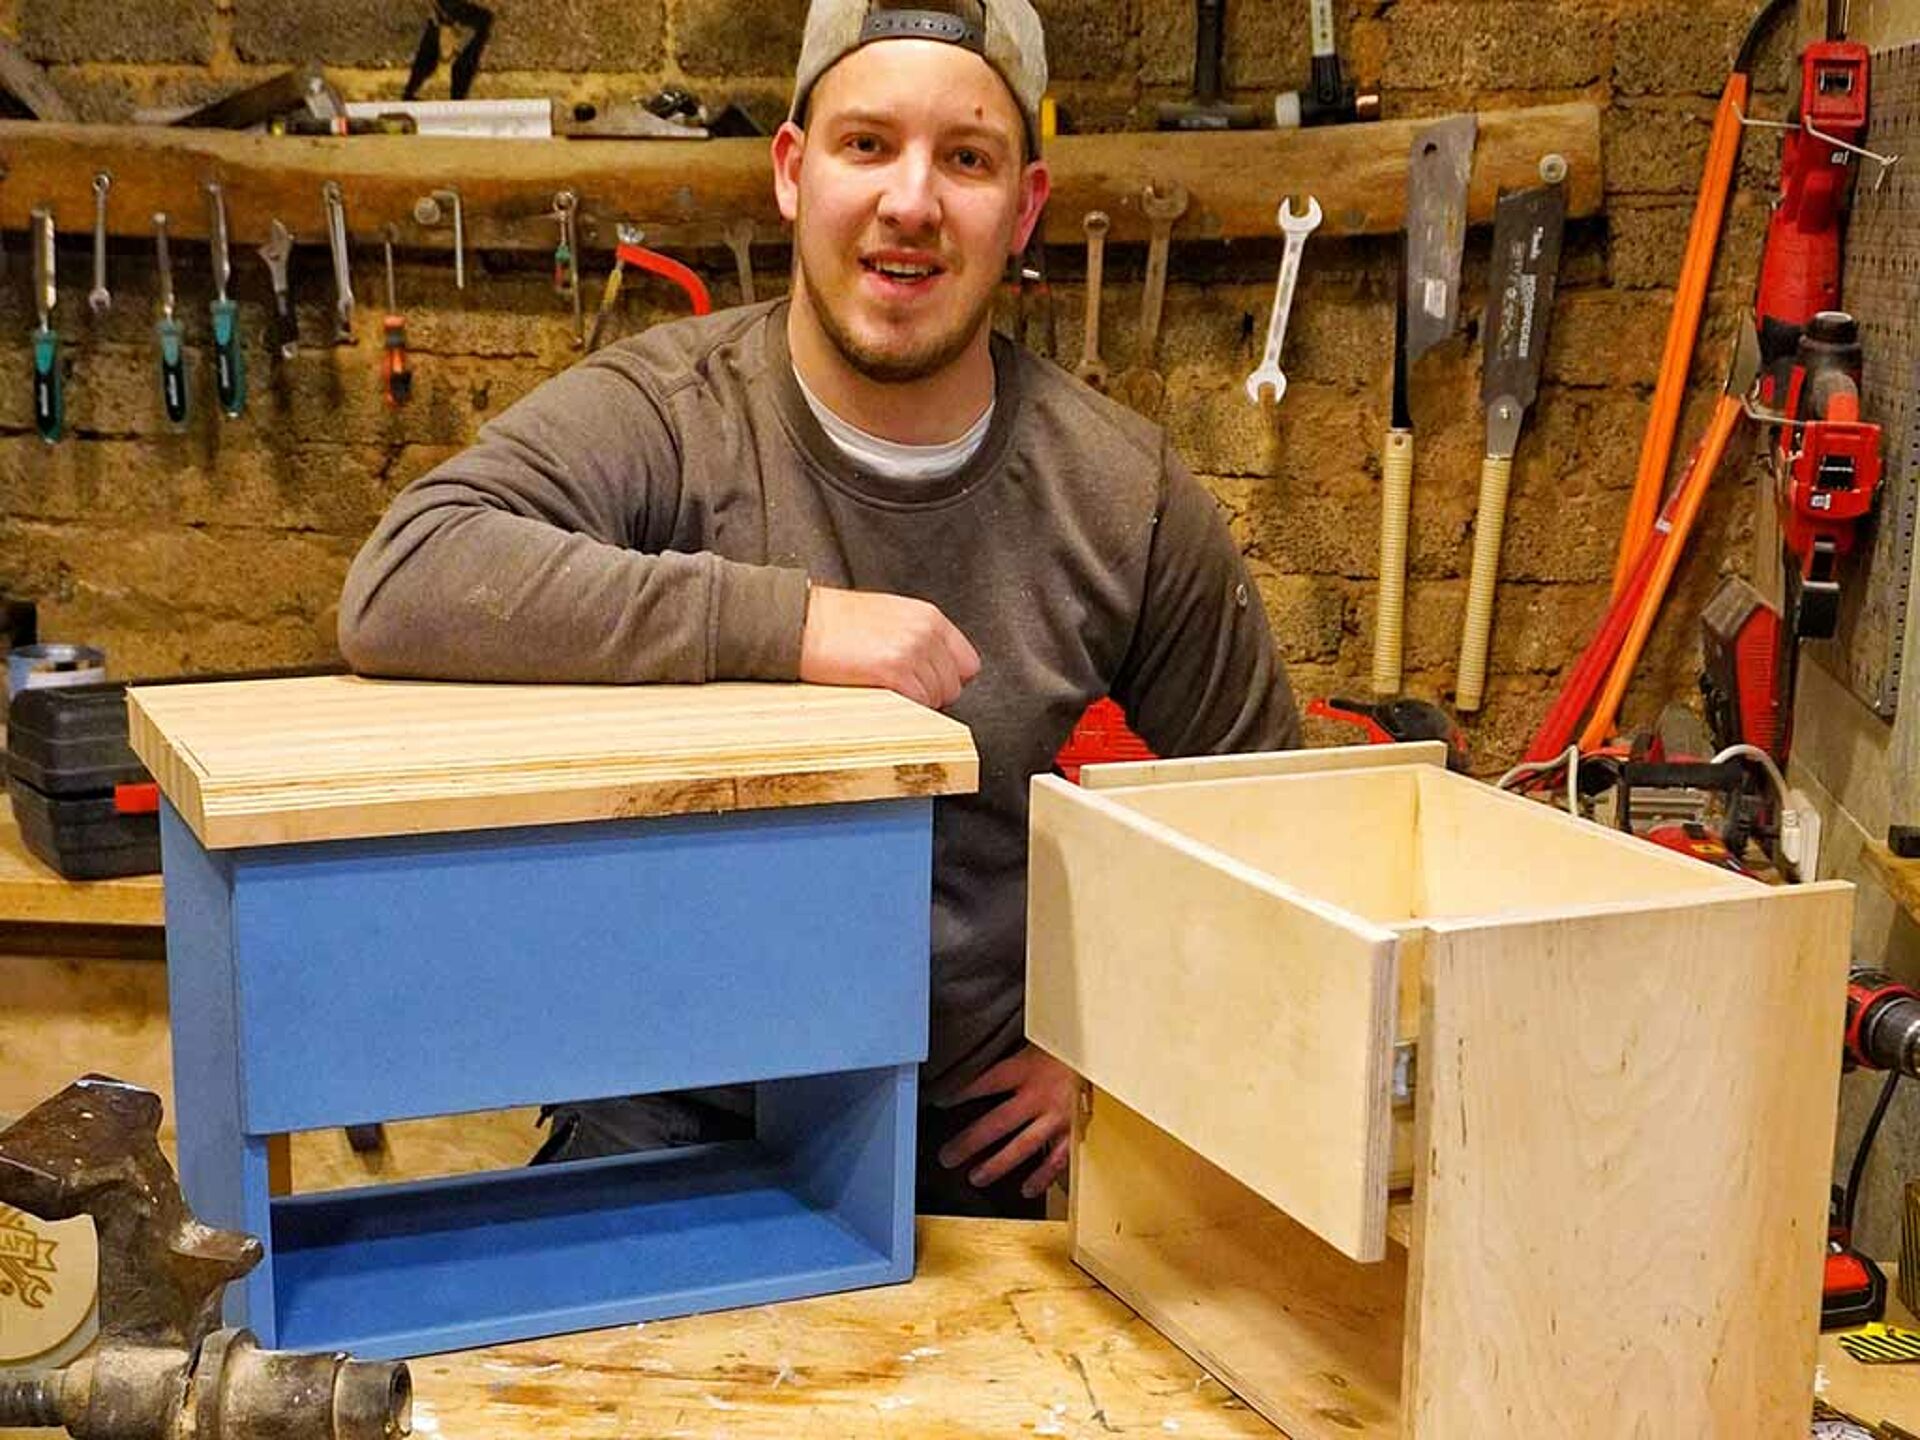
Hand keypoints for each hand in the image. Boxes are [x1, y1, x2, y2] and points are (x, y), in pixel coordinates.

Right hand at [799, 585, 980, 709]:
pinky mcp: (894, 670)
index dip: (946, 681)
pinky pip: (917, 704)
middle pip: (952, 686)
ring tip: (883, 691)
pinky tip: (879, 696)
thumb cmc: (834, 622)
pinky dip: (902, 709)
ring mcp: (912, 651)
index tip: (925, 685)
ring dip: (913, 704)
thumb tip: (933, 672)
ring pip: (935, 699)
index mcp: (928, 616)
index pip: (967, 664)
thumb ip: (918, 639)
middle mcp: (926, 631)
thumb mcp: (889, 618)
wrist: (800, 621)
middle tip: (897, 692)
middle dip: (929, 696)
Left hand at [936, 1044, 1077, 1199]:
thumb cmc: (1070, 1047)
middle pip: (998, 1122)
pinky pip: (1057, 1159)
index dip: (961, 1093)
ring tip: (976, 1177)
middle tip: (948, 1157)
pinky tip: (1027, 1189)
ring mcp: (1058, 1116)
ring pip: (1023, 1146)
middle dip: (970, 1142)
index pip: (986, 1082)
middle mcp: (1039, 1094)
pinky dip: (1042, 1177)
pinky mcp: (1075, 1130)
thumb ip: (1015, 1054)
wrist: (1108, 1052)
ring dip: (997, 1164)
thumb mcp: (1039, 1040)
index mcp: (1027, 1068)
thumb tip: (982, 1049)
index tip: (941, 1103)